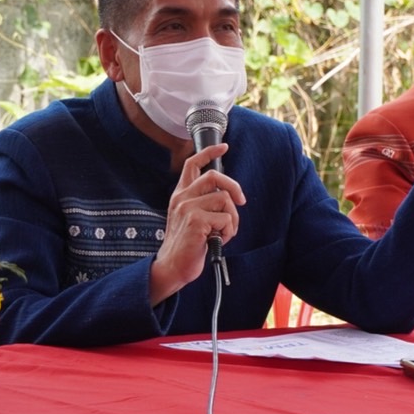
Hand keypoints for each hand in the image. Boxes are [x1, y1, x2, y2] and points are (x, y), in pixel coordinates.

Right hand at [149, 144, 245, 304]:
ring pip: (224, 200)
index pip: (192, 164)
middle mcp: (181, 198)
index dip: (209, 153)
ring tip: (222, 233)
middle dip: (234, 188)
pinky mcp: (195, 221)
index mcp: (180, 195)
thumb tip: (227, 195)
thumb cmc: (186, 245)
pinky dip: (228, 232)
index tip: (223, 147)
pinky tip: (217, 240)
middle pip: (214, 176)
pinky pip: (225, 219)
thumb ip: (202, 203)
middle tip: (241, 202)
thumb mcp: (190, 218)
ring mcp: (187, 208)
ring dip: (232, 219)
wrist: (172, 267)